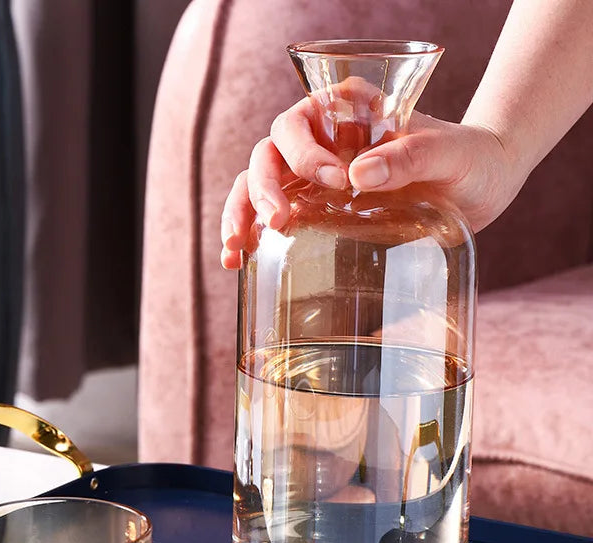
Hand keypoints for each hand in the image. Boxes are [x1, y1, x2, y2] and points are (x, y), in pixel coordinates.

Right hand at [220, 98, 518, 269]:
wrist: (478, 186)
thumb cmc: (468, 159)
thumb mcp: (450, 154)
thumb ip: (411, 156)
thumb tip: (359, 174)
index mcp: (346, 110)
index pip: (301, 121)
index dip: (304, 150)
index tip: (336, 180)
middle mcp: (320, 139)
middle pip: (268, 155)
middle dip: (265, 189)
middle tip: (279, 222)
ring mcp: (311, 176)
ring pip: (256, 184)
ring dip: (241, 214)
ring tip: (235, 249)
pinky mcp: (312, 209)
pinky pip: (267, 216)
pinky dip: (247, 236)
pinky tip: (236, 261)